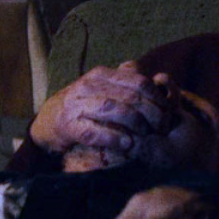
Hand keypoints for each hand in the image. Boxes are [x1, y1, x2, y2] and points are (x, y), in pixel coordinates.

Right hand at [28, 61, 177, 153]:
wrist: (50, 119)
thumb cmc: (85, 104)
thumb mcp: (105, 88)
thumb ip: (128, 83)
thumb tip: (160, 80)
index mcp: (102, 75)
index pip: (138, 82)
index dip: (157, 98)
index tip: (168, 112)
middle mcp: (89, 86)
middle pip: (130, 96)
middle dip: (151, 113)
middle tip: (162, 128)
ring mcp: (77, 105)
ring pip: (113, 109)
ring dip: (135, 123)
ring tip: (146, 135)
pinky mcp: (68, 126)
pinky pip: (94, 131)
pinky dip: (114, 138)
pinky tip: (128, 144)